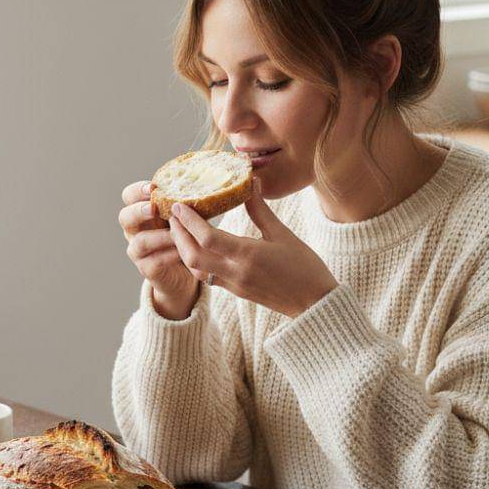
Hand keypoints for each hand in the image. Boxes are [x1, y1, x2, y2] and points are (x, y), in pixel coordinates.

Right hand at [118, 180, 198, 317]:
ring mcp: (139, 251)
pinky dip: (168, 255)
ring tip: (176, 232)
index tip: (153, 187)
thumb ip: (185, 204)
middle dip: (138, 211)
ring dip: (159, 236)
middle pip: (125, 217)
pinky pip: (153, 261)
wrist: (186, 271)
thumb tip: (201, 184)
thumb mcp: (185, 216)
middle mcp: (135, 230)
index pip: (129, 196)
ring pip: (140, 241)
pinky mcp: (147, 269)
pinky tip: (182, 251)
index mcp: (142, 212)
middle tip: (154, 208)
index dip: (137, 191)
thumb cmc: (186, 236)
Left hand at [168, 178, 338, 318]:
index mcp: (248, 256)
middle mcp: (236, 273)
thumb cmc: (305, 268)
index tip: (179, 205)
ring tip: (180, 230)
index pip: (208, 238)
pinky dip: (196, 261)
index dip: (189, 221)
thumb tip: (250, 183)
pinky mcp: (236, 292)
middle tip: (173, 216)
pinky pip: (207, 277)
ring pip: (196, 269)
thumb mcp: (283, 234)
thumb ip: (260, 210)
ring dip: (183, 249)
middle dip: (178, 235)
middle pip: (193, 256)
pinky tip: (197, 247)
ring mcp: (234, 285)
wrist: (315, 305)